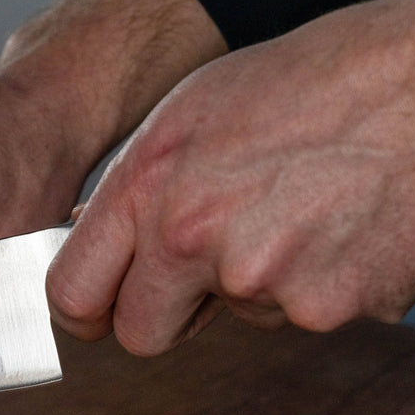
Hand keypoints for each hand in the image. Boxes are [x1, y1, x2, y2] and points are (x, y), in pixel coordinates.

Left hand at [48, 0, 414, 355]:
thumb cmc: (316, 80)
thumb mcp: (193, 116)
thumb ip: (140, 193)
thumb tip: (102, 252)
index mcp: (149, 186)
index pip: (73, 296)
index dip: (89, 310)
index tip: (104, 307)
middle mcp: (194, 240)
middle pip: (143, 335)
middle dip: (168, 312)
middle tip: (209, 265)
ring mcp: (262, 282)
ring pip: (235, 317)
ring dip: (258, 280)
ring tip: (303, 206)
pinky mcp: (328, 309)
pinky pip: (300, 315)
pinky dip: (319, 282)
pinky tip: (342, 225)